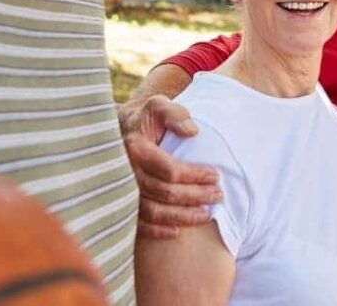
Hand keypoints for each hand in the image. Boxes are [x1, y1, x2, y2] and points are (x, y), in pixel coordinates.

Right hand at [119, 95, 222, 238]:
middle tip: (218, 196)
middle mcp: (126, 172)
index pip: (171, 170)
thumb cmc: (145, 118)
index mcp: (136, 148)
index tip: (216, 176)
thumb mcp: (158, 105)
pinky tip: (176, 232)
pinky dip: (156, 231)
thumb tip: (192, 131)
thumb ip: (175, 114)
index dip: (195, 176)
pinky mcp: (120, 202)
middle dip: (195, 196)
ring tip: (206, 215)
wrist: (119, 130)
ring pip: (153, 211)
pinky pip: (138, 223)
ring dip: (182, 216)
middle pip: (165, 192)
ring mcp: (121, 190)